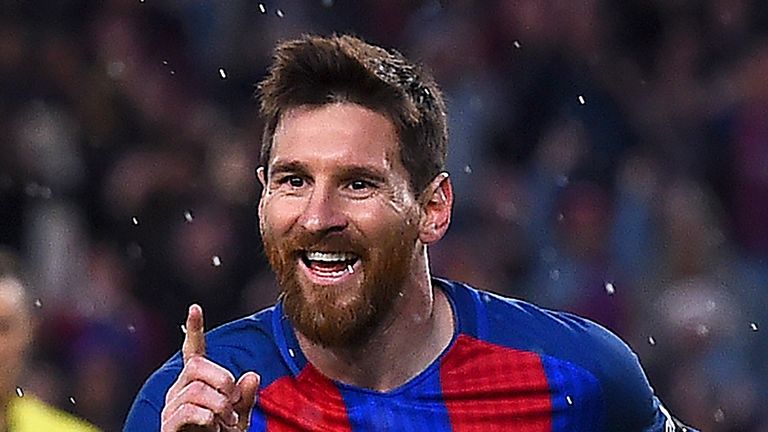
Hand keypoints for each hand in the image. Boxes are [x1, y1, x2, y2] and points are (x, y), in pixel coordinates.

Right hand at [161, 305, 259, 430]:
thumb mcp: (240, 417)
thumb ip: (246, 397)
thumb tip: (253, 375)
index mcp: (196, 383)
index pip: (193, 352)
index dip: (194, 330)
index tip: (195, 308)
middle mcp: (178, 390)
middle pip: (197, 367)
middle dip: (222, 381)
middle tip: (233, 402)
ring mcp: (170, 408)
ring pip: (195, 390)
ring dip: (219, 405)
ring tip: (227, 421)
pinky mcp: (167, 427)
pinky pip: (187, 411)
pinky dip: (208, 418)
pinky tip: (213, 426)